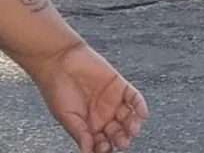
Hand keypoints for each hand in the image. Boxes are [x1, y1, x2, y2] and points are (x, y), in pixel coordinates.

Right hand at [30, 42, 147, 152]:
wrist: (59, 63)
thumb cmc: (57, 91)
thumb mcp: (66, 116)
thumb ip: (80, 133)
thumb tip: (87, 152)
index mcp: (89, 126)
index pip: (102, 141)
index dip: (104, 147)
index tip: (104, 148)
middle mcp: (103, 115)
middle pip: (117, 132)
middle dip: (121, 138)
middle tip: (123, 142)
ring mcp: (113, 101)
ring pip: (128, 117)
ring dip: (132, 125)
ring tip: (133, 130)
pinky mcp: (120, 86)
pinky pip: (134, 97)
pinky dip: (140, 105)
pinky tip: (142, 114)